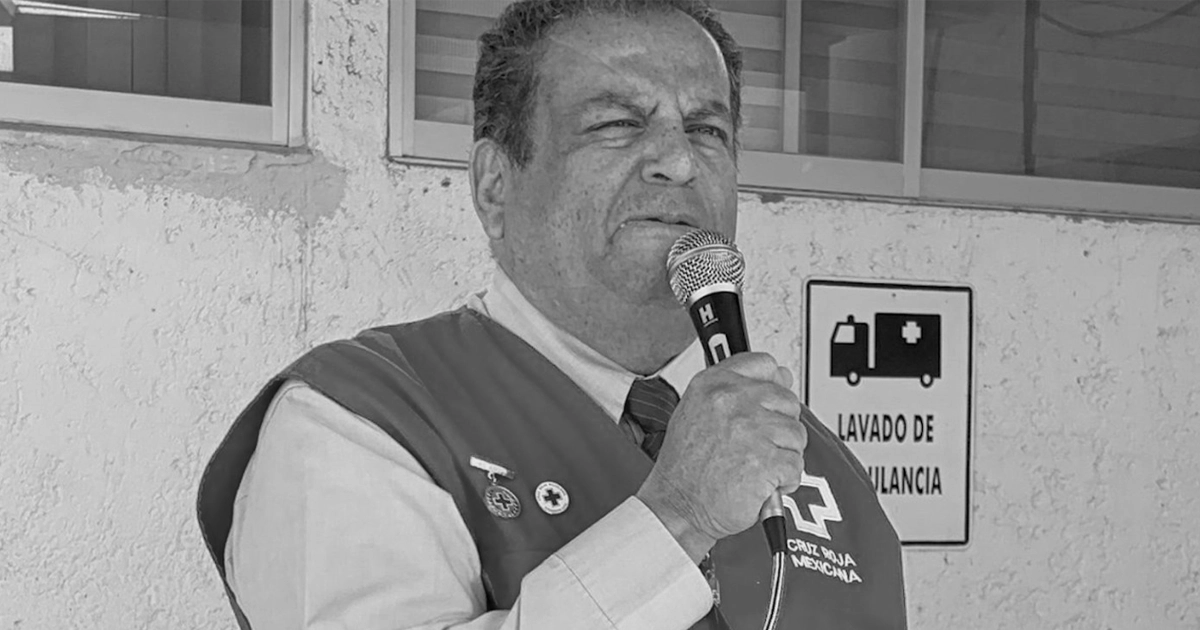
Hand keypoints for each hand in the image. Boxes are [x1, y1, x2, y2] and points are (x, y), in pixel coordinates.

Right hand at [636, 352, 807, 561]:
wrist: (678, 507)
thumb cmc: (686, 467)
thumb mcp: (698, 412)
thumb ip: (737, 390)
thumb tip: (781, 376)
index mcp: (714, 384)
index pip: (764, 364)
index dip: (772, 386)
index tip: (766, 404)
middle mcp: (732, 400)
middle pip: (787, 400)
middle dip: (779, 428)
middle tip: (754, 447)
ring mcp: (751, 429)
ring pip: (796, 434)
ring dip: (783, 456)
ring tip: (754, 466)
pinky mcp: (767, 460)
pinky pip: (796, 465)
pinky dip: (785, 481)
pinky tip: (760, 483)